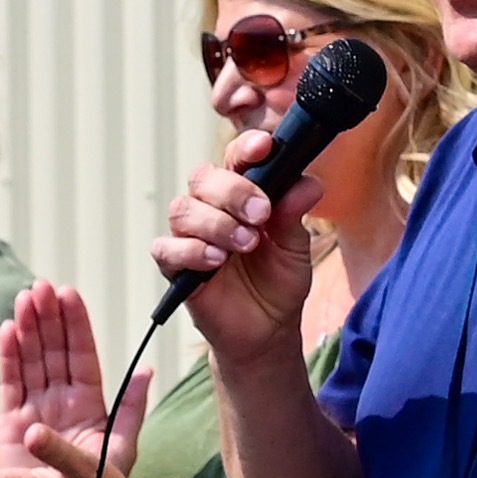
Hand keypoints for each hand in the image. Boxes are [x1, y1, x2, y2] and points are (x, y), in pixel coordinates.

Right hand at [151, 128, 318, 370]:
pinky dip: (193, 251)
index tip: (264, 146)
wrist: (267, 330)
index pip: (235, 158)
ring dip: (217, 223)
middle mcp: (210, 209)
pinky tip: (217, 261)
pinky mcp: (175, 267)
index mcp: (241, 194)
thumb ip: (294, 213)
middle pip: (203, 178)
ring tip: (245, 245)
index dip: (246, 148)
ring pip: (184, 209)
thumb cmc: (278, 283)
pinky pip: (167, 248)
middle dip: (233, 191)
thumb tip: (309, 183)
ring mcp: (190, 236)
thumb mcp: (296, 246)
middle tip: (260, 214)